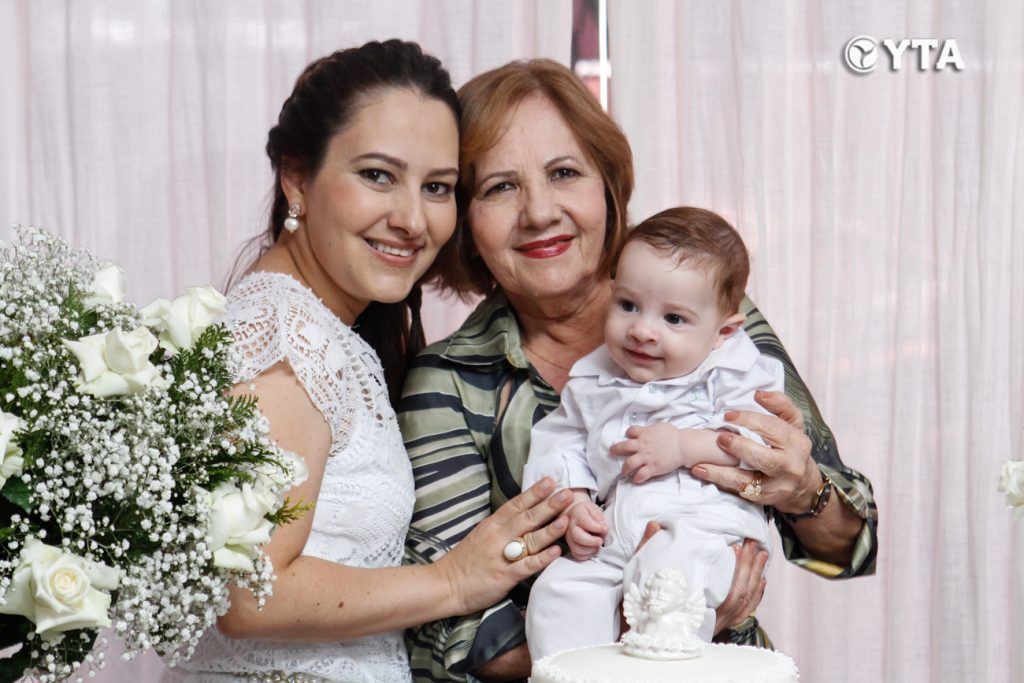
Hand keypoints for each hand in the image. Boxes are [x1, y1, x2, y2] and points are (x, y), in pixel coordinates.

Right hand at [441, 478, 570, 614]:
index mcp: (491, 525)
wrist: (445, 585)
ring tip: (566, 519)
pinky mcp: (504, 576)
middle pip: (527, 518)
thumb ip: (501, 527)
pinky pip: (527, 565)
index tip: (550, 481)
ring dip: (550, 529)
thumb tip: (522, 516)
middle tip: (567, 494)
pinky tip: (556, 552)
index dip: (533, 493)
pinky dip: (542, 558)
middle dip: (548, 505)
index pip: (516, 505)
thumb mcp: (480, 536)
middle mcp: (497, 537)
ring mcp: (501, 556)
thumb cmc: (465, 561)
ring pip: (530, 539)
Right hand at [566, 499, 606, 559]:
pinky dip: (587, 554)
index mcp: (577, 514)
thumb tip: (602, 527)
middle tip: (600, 541)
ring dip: (590, 549)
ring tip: (597, 545)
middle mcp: (570, 526)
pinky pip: (577, 555)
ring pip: (577, 549)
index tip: (605, 529)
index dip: (596, 528)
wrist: (574, 514)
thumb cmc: (585, 512)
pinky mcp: (570, 546)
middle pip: (577, 536)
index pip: (584, 521)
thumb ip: (598, 517)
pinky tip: (592, 549)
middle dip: (592, 541)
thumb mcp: (593, 508)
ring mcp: (568, 537)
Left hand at [610, 423, 686, 482]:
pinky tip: (635, 480)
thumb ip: (652, 429)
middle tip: (611, 451)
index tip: (628, 437)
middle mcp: (642, 445)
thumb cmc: (674, 435)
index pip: (630, 431)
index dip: (628, 434)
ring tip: (623, 472)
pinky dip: (636, 478)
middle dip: (615, 449)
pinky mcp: (652, 468)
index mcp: (644, 434)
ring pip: (629, 463)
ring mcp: (646, 457)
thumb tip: (648, 430)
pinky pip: (641, 475)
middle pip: (623, 447)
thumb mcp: (661, 427)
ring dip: (624, 468)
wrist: (683, 446)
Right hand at [624, 525, 766, 637]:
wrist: (645, 635)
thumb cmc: (641, 606)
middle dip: (748, 567)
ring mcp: (716, 624)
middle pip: (738, 595)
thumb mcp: (640, 577)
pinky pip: (744, 613)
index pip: (722, 591)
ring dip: (754, 577)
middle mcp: (709, 620)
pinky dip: (755, 597)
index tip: (736, 547)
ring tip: (761, 555)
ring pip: (743, 603)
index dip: (734, 569)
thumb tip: (654, 525)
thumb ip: (647, 550)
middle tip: (753, 544)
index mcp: (692, 608)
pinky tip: (761, 581)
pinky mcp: (720, 625)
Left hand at [691, 391, 820, 514]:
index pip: (772, 428)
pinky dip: (719, 482)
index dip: (749, 420)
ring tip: (700, 464)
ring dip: (721, 472)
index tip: (728, 416)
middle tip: (719, 438)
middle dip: (739, 448)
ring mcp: (777, 485)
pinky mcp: (764, 498)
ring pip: (748, 480)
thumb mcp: (793, 423)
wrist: (805, 487)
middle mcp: (789, 465)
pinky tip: (702, 473)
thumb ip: (779, 404)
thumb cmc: (792, 448)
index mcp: (796, 442)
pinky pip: (739, 492)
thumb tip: (759, 394)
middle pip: (764, 457)